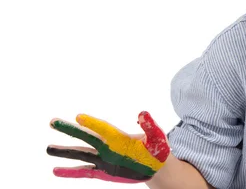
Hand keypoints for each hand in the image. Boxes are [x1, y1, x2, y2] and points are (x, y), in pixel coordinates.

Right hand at [47, 111, 169, 182]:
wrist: (156, 167)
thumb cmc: (157, 149)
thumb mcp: (157, 137)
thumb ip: (149, 126)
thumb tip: (143, 113)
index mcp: (119, 137)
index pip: (102, 128)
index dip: (91, 123)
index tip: (78, 116)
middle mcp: (108, 147)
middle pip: (85, 137)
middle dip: (70, 130)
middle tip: (52, 121)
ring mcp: (103, 159)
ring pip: (80, 154)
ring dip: (64, 151)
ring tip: (48, 147)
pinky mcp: (102, 172)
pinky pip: (83, 172)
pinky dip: (70, 172)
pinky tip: (55, 170)